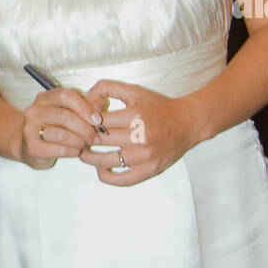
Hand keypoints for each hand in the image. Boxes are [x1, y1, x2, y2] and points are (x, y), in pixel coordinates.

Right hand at [19, 87, 103, 168]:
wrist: (29, 146)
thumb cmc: (53, 127)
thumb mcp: (68, 112)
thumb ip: (84, 105)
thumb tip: (101, 104)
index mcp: (44, 98)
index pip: (65, 95)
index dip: (84, 106)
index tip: (97, 118)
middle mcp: (34, 111)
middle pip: (64, 115)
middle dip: (85, 127)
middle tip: (96, 136)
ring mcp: (30, 129)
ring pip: (62, 134)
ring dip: (80, 140)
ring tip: (85, 144)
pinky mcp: (32, 147)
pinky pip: (59, 149)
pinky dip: (73, 151)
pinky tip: (76, 151)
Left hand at [78, 79, 199, 184]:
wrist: (188, 123)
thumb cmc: (159, 107)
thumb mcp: (135, 91)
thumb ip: (109, 87)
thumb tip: (85, 95)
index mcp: (135, 115)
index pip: (98, 121)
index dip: (85, 122)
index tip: (80, 124)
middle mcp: (140, 136)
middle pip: (99, 140)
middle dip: (85, 139)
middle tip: (79, 139)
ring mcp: (145, 155)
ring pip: (105, 161)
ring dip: (90, 158)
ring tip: (85, 154)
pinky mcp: (150, 170)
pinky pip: (122, 179)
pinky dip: (107, 176)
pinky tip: (101, 169)